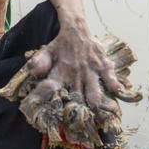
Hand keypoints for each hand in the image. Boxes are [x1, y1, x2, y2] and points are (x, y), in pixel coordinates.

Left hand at [3, 26, 140, 147]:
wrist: (76, 29)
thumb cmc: (60, 45)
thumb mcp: (47, 52)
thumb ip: (40, 62)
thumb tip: (32, 71)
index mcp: (60, 71)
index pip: (50, 85)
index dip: (42, 96)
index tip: (36, 108)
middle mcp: (76, 72)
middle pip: (75, 91)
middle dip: (75, 105)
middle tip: (75, 120)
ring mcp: (91, 68)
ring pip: (93, 84)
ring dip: (93, 95)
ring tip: (95, 106)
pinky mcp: (103, 64)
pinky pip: (109, 73)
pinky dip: (113, 81)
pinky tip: (116, 90)